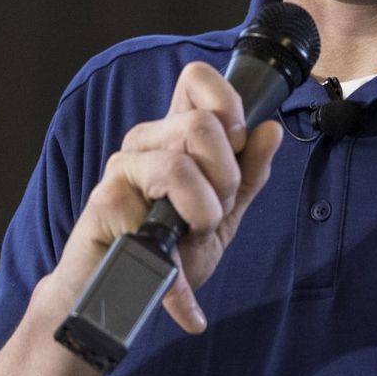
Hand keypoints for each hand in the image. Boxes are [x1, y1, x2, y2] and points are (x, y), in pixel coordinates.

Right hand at [45, 61, 282, 333]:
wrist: (120, 295)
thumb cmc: (168, 250)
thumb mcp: (222, 212)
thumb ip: (249, 172)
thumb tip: (271, 130)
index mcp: (174, 133)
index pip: (198, 80)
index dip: (228, 105)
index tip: (235, 148)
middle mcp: (146, 140)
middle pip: (202, 124)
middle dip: (225, 177)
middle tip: (213, 211)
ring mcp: (123, 167)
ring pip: (180, 166)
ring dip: (203, 211)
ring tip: (192, 233)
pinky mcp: (105, 201)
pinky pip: (156, 214)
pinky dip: (180, 250)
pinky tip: (176, 268)